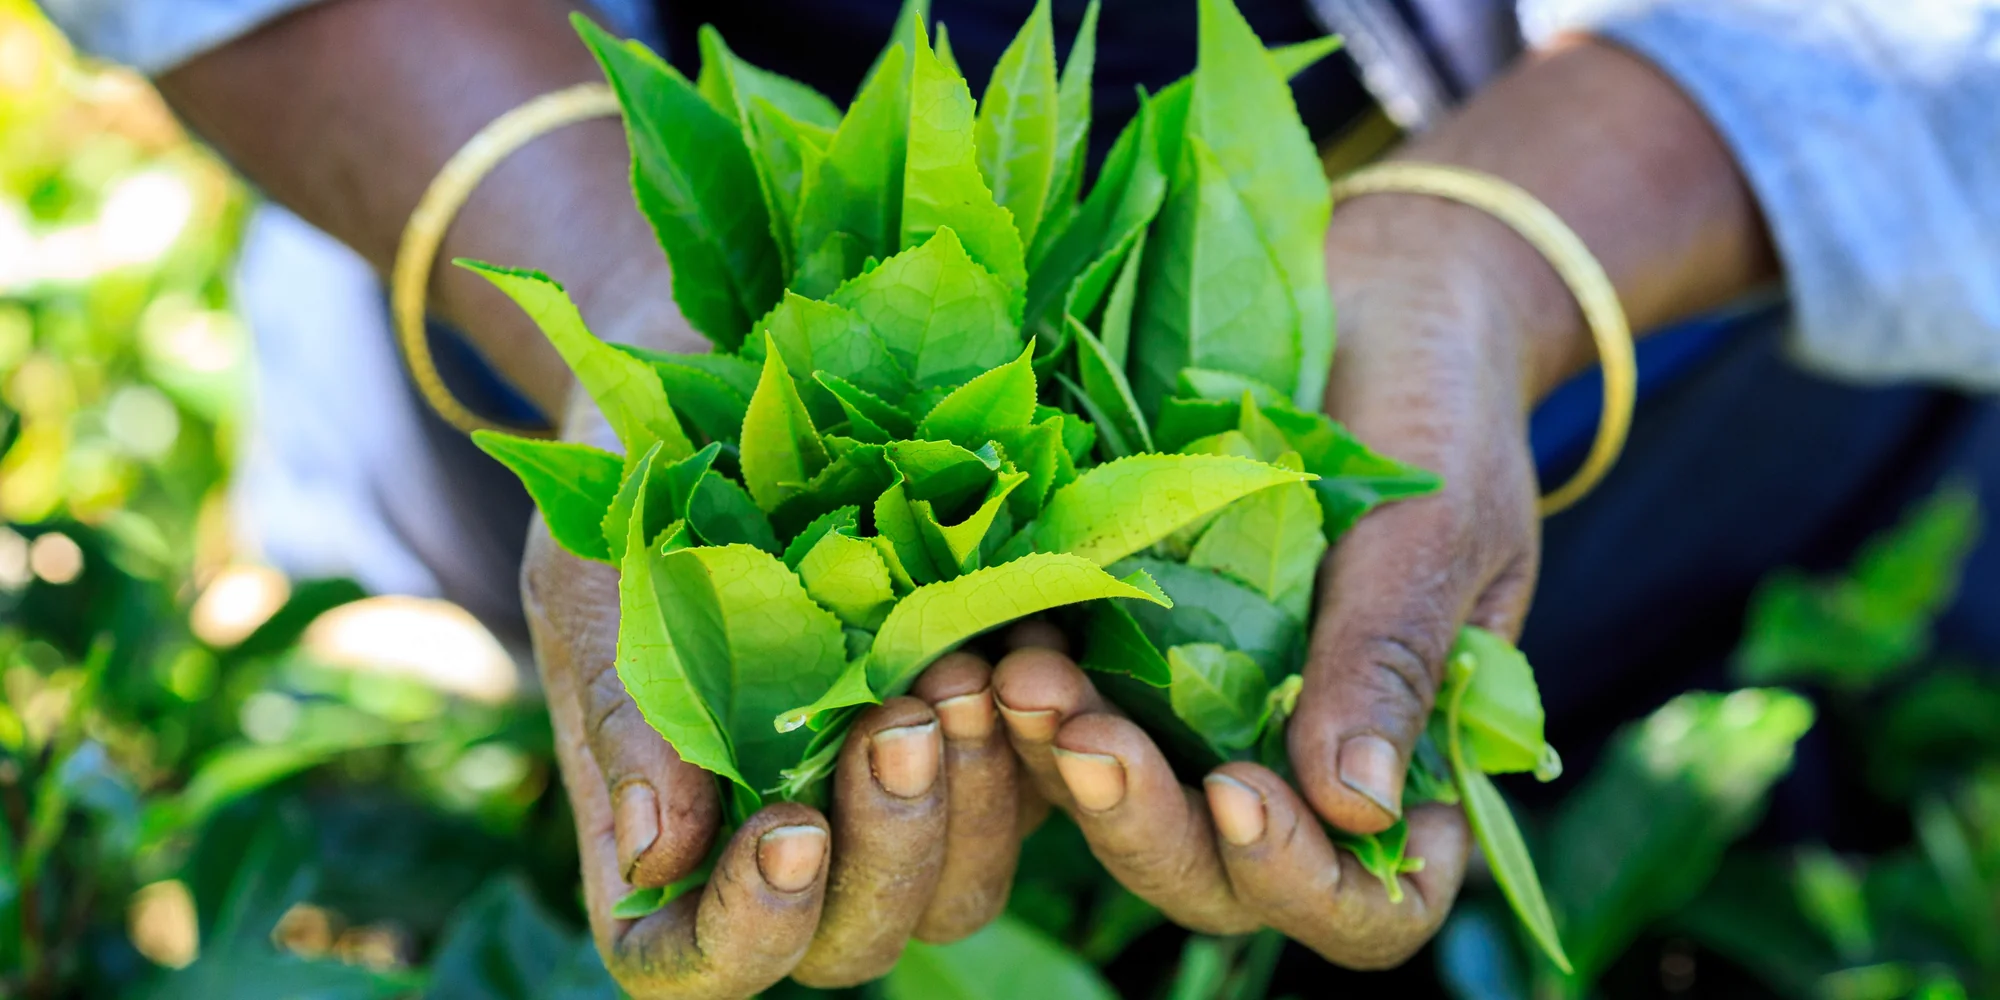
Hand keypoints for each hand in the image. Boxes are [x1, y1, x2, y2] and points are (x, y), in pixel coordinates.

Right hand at [524, 403, 1022, 997]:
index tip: (787, 828)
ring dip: (974, 802)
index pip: (695, 966)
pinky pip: (1034, 797)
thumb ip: (622, 717)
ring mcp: (890, 805)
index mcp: (668, 846)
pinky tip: (1029, 655)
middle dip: (888, 850)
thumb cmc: (629, 506)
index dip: (747, 933)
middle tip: (899, 721)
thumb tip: (657, 855)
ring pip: (958, 890)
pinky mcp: (979, 746)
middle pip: (852, 943)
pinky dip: (1039, 743)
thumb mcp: (595, 590)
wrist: (718, 408)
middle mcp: (786, 851)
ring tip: (962, 672)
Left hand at [991, 192, 1559, 967]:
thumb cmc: (1441, 411)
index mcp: (1408, 764)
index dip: (1303, 881)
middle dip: (1146, 827)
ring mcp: (1204, 716)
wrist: (1374, 298)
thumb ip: (1389, 662)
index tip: (1243, 792)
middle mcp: (1296, 765)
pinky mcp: (1126, 651)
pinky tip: (990, 642)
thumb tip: (1357, 807)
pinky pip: (1072, 709)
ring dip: (1068, 767)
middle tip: (1084, 738)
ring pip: (1127, 807)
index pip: (1367, 901)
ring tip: (1019, 680)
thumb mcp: (1437, 530)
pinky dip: (1030, 696)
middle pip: (1219, 877)